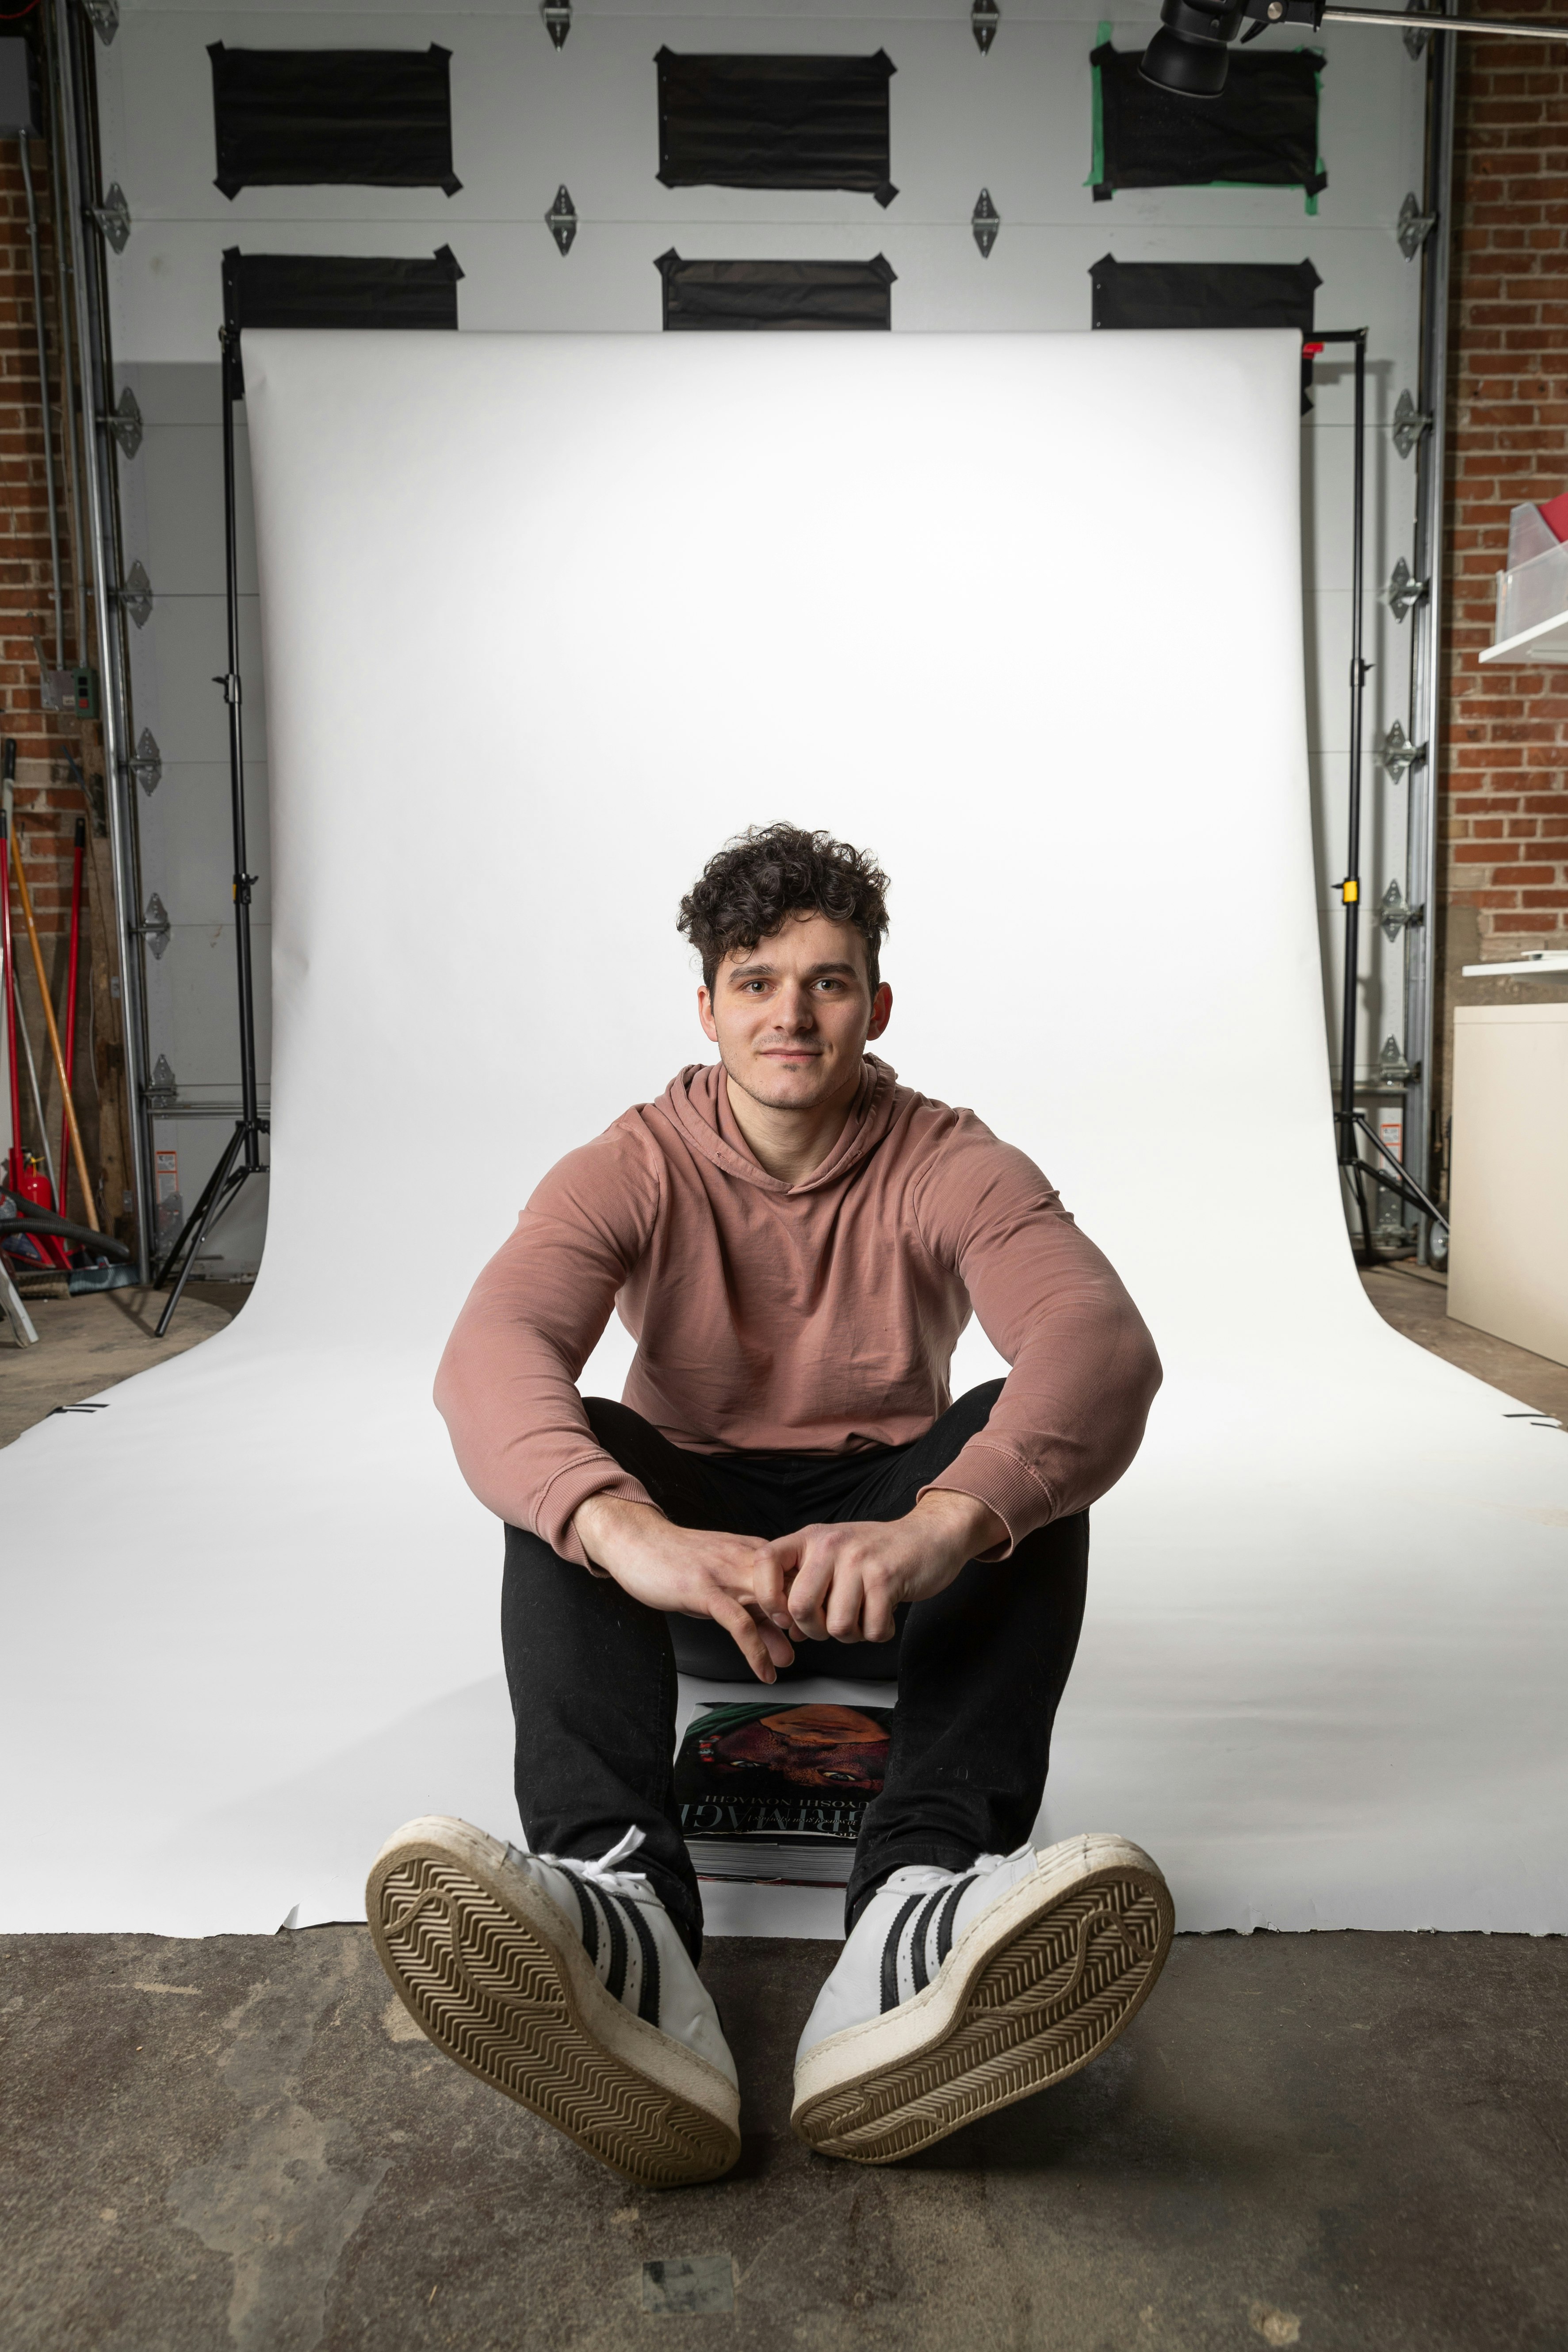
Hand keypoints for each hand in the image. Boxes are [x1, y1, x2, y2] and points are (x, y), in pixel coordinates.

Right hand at [571, 1495, 795, 1682]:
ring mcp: (726, 1574)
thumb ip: (758, 1616)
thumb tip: (789, 1650)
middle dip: (809, 1620)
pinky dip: (757, 1651)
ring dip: (787, 1637)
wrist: (638, 1541)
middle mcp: (748, 1559)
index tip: (817, 1629)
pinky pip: (740, 1623)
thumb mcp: (725, 1588)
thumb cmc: (681, 1564)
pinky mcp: (705, 1590)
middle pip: (795, 1589)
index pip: (802, 1578)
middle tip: (811, 1647)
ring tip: (789, 1664)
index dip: (816, 1605)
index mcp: (757, 1553)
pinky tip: (764, 1670)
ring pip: (773, 1603)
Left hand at [753, 1490, 1007, 1646]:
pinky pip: (870, 1629)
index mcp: (812, 1538)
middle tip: (833, 1626)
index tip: (784, 1617)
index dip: (766, 1597)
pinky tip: (885, 1617)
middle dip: (816, 1631)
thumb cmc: (878, 1553)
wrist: (931, 1536)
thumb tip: (790, 1630)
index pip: (765, 1562)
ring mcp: (859, 1560)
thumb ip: (809, 1589)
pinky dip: (878, 1633)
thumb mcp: (836, 1558)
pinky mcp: (887, 1578)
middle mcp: (831, 1544)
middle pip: (801, 1607)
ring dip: (852, 1634)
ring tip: (864, 1617)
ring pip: (837, 1626)